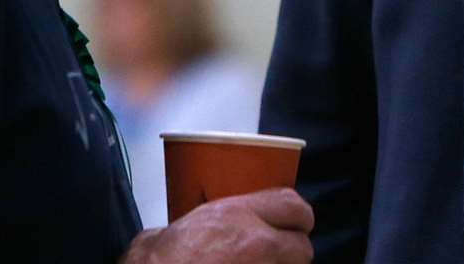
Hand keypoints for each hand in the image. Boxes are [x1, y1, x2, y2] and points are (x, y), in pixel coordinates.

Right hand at [122, 187, 313, 263]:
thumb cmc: (160, 256)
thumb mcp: (196, 218)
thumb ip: (230, 215)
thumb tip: (240, 216)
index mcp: (239, 214)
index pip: (295, 207)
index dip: (299, 218)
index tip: (294, 224)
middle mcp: (256, 243)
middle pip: (303, 248)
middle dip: (293, 253)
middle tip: (278, 255)